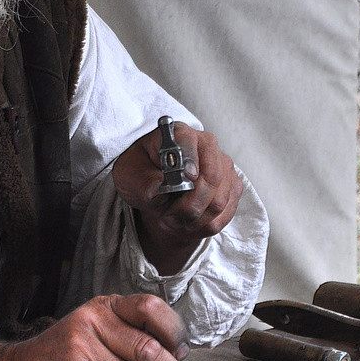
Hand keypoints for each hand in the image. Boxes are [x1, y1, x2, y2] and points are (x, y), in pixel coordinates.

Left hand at [112, 122, 242, 274]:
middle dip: (188, 206)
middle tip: (167, 217)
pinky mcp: (231, 187)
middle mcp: (206, 146)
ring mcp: (223, 166)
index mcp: (178, 134)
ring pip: (218, 202)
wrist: (151, 185)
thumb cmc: (140, 174)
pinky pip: (223, 216)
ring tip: (171, 221)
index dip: (189, 163)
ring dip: (192, 220)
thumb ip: (143, 183)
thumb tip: (159, 191)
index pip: (189, 143)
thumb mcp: (128, 175)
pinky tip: (184, 224)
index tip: (185, 179)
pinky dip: (201, 227)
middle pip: (211, 179)